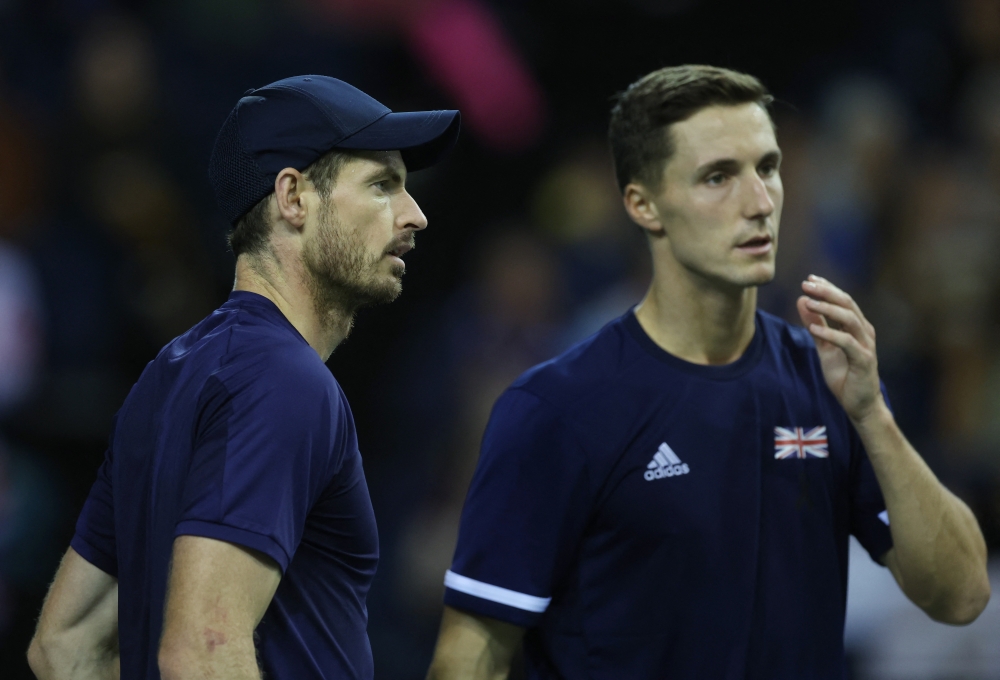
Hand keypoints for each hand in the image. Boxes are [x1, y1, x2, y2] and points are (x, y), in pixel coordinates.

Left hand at [796, 275, 883, 422]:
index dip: (827, 287)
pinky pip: (847, 343)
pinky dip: (831, 334)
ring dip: (828, 309)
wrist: (858, 404)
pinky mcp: (863, 361)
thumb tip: (802, 301)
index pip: (843, 300)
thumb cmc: (844, 375)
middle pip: (848, 304)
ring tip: (809, 302)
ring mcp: (866, 346)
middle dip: (827, 292)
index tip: (809, 278)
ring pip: (850, 319)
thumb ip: (815, 326)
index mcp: (857, 327)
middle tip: (807, 284)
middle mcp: (864, 332)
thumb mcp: (825, 347)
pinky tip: (813, 329)